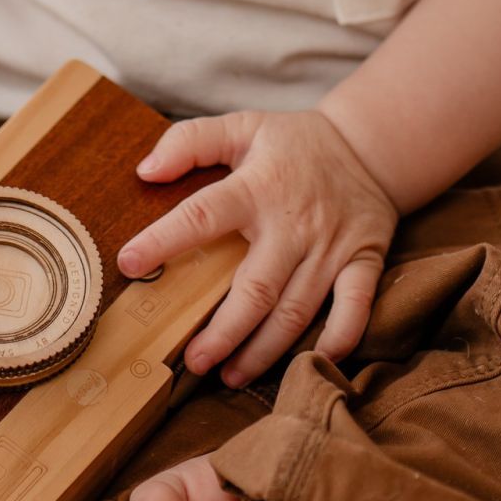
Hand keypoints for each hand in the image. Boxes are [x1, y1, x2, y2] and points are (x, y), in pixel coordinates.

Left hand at [116, 109, 399, 388]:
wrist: (371, 145)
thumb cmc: (295, 142)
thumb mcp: (242, 126)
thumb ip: (190, 141)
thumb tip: (145, 171)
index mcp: (258, 186)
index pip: (203, 215)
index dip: (163, 241)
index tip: (129, 264)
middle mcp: (294, 223)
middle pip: (256, 287)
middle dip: (224, 331)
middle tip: (193, 362)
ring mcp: (331, 247)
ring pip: (296, 310)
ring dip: (264, 350)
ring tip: (231, 375)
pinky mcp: (364, 261)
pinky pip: (355, 309)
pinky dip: (338, 341)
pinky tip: (311, 365)